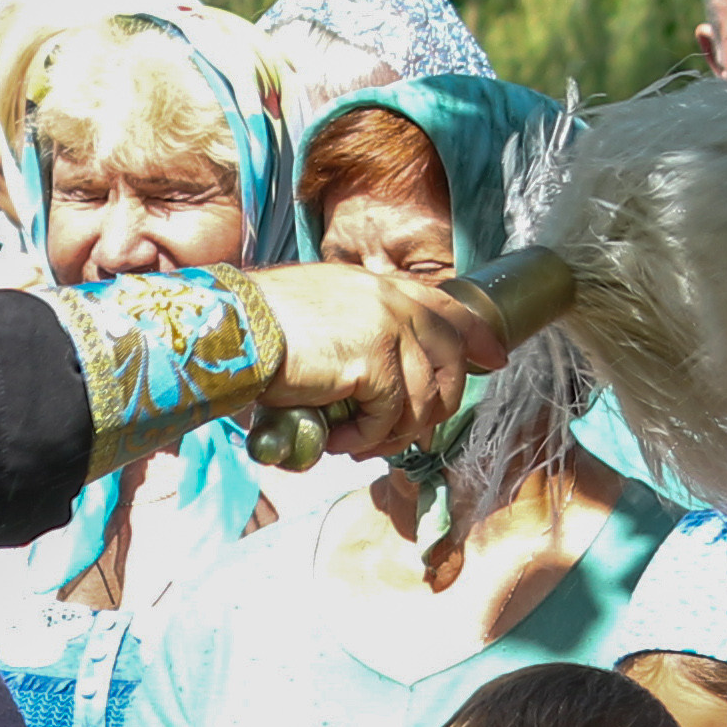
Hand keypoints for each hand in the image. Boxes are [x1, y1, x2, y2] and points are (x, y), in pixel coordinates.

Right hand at [258, 262, 508, 462]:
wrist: (231, 329)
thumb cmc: (260, 328)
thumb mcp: (322, 314)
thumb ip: (360, 330)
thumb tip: (387, 379)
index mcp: (380, 285)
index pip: (448, 304)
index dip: (477, 334)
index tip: (494, 359)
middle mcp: (391, 299)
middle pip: (450, 359)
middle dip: (439, 406)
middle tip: (409, 435)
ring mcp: (386, 328)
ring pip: (423, 399)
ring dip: (393, 433)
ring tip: (358, 442)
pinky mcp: (373, 362)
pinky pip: (390, 417)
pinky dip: (367, 438)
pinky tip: (339, 438)